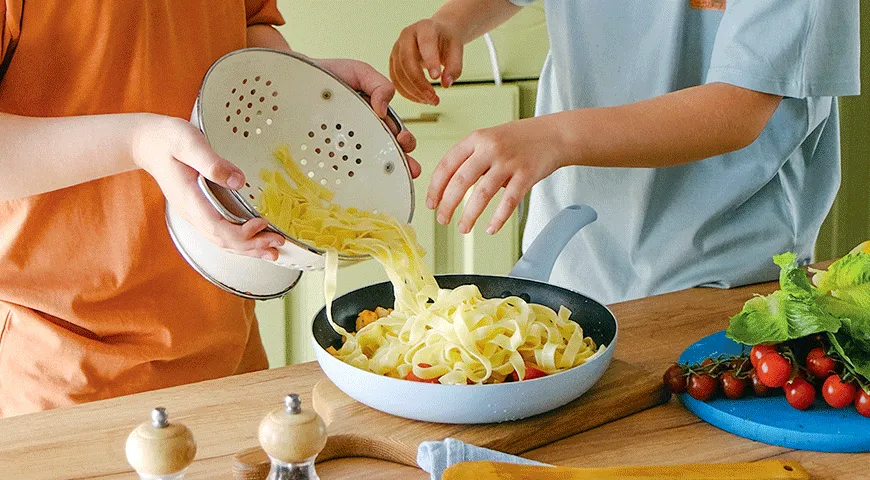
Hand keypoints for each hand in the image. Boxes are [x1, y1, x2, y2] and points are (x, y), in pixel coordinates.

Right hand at [132, 115, 285, 260]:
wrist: (148, 142)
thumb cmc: (168, 139)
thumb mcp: (189, 143)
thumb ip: (212, 162)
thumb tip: (238, 181)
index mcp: (189, 199)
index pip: (216, 227)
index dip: (240, 233)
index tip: (261, 223)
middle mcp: (191, 212)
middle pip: (222, 240)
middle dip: (252, 245)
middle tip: (277, 243)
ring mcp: (194, 214)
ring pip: (221, 241)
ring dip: (248, 248)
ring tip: (272, 251)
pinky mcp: (199, 211)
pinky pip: (219, 233)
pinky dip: (239, 241)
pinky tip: (253, 242)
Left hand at [316, 58, 421, 177]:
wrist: (296, 77)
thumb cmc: (330, 74)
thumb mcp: (359, 72)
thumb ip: (379, 85)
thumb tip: (383, 111)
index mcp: (375, 118)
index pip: (395, 134)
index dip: (405, 141)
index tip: (403, 140)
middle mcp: (363, 136)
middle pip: (386, 154)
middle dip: (402, 164)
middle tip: (411, 169)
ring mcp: (344, 147)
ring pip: (367, 165)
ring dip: (383, 174)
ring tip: (393, 180)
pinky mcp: (326, 155)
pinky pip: (339, 169)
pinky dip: (351, 179)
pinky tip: (359, 186)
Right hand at [389, 18, 462, 105]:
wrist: (437, 35)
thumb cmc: (446, 40)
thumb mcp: (456, 49)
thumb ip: (454, 66)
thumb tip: (446, 84)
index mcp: (425, 28)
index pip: (425, 43)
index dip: (429, 60)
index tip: (436, 78)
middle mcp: (407, 36)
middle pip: (407, 60)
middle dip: (419, 83)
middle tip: (433, 97)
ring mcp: (397, 48)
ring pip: (399, 73)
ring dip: (413, 91)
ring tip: (429, 101)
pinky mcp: (393, 61)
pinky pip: (396, 80)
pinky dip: (407, 93)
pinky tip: (420, 99)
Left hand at [428, 117, 566, 234]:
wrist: (555, 134)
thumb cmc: (520, 139)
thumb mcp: (490, 138)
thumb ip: (471, 158)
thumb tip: (449, 187)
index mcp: (476, 138)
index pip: (447, 164)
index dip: (435, 187)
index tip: (431, 203)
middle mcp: (490, 148)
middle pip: (460, 180)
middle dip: (447, 204)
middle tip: (443, 220)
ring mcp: (509, 161)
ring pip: (482, 194)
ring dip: (469, 215)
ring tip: (463, 228)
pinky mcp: (526, 175)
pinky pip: (508, 201)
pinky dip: (498, 218)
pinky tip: (490, 229)